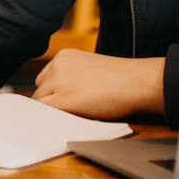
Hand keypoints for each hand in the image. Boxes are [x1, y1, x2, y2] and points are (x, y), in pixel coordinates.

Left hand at [32, 50, 163, 118]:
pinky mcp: (63, 99)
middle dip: (50, 102)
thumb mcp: (89, 70)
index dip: (52, 94)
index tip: (58, 104)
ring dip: (51, 112)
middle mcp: (57, 65)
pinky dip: (49, 120)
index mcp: (64, 56)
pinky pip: (44, 113)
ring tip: (72, 117)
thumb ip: (71, 77)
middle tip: (69, 112)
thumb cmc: (122, 80)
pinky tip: (63, 123)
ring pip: (40, 103)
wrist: (137, 82)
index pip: (45, 79)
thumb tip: (57, 96)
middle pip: (40, 90)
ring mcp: (58, 81)